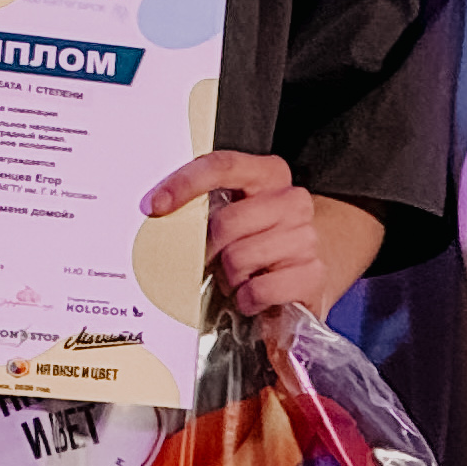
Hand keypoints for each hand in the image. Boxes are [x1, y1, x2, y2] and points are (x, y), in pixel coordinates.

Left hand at [140, 151, 384, 319]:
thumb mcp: (233, 215)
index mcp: (269, 175)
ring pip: (239, 258)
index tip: (153, 205)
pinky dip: (247, 299)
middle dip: (209, 250)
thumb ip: (204, 206)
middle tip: (214, 261)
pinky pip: (259, 289)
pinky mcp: (313, 274)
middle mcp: (292, 201)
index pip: (222, 166)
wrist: (306, 271)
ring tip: (238, 278)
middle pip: (225, 222)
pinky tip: (252, 296)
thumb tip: (156, 211)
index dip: (184, 184)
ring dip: (229, 277)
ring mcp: (306, 237)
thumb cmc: (259, 242)